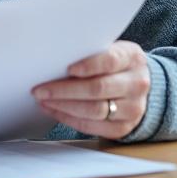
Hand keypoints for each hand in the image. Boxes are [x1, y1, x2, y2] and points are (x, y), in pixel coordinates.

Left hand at [31, 40, 150, 139]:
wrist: (136, 85)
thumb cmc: (115, 64)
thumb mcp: (110, 50)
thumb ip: (89, 53)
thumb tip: (54, 59)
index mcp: (132, 58)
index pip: (110, 61)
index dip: (88, 65)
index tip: (67, 68)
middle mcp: (136, 84)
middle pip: (98, 88)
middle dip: (64, 90)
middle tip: (40, 89)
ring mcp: (133, 109)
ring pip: (94, 110)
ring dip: (63, 106)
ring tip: (43, 100)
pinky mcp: (122, 128)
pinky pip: (92, 127)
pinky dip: (69, 119)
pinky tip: (54, 110)